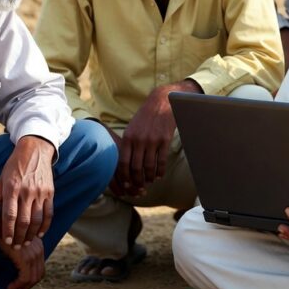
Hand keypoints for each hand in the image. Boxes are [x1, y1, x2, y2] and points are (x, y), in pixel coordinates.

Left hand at [0, 135, 54, 249]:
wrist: (35, 150)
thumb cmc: (15, 165)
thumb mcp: (2, 179)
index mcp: (12, 188)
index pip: (9, 215)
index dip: (7, 231)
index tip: (6, 241)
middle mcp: (27, 191)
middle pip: (23, 221)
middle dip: (19, 237)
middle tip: (16, 246)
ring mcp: (40, 192)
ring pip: (37, 220)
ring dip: (31, 234)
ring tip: (26, 242)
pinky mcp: (50, 192)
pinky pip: (49, 213)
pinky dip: (45, 226)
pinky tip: (40, 233)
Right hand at [0, 227, 45, 288]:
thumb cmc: (2, 230)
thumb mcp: (14, 241)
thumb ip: (19, 251)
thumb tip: (15, 267)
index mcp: (37, 246)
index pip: (40, 268)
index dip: (31, 279)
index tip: (20, 285)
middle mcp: (38, 249)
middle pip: (39, 274)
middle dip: (28, 286)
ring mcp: (33, 254)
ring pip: (33, 278)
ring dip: (22, 288)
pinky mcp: (24, 258)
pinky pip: (25, 277)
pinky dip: (18, 285)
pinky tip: (10, 287)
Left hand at [119, 79, 201, 193]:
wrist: (161, 102)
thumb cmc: (145, 116)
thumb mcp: (132, 128)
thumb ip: (128, 144)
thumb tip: (125, 164)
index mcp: (128, 137)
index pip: (123, 163)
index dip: (124, 176)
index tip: (126, 184)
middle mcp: (139, 140)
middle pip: (136, 168)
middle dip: (137, 181)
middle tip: (139, 187)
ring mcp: (152, 140)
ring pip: (149, 167)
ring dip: (149, 177)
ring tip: (149, 181)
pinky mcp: (164, 140)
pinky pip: (161, 161)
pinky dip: (160, 171)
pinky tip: (159, 175)